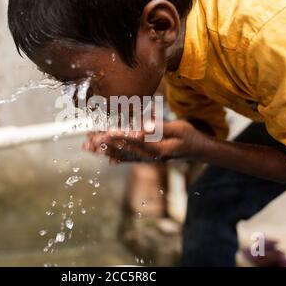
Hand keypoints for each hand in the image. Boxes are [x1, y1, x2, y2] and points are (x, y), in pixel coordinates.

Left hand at [82, 120, 202, 162]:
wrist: (198, 150)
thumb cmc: (190, 136)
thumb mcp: (179, 128)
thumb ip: (160, 127)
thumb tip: (143, 126)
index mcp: (159, 149)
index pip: (136, 142)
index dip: (121, 137)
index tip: (106, 133)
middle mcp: (150, 157)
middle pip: (124, 151)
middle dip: (105, 145)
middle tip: (88, 140)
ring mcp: (148, 159)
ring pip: (122, 155)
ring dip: (104, 151)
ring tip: (88, 146)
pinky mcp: (147, 158)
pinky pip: (128, 159)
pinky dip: (115, 157)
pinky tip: (104, 156)